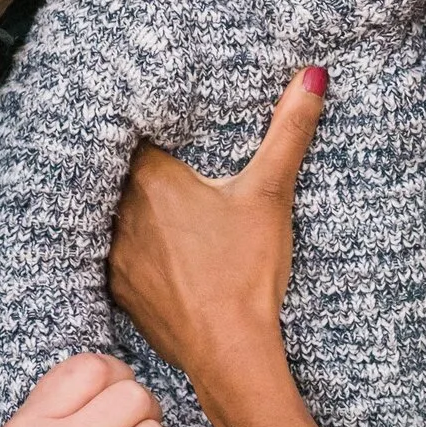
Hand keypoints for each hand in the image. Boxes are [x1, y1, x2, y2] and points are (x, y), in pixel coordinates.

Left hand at [107, 69, 326, 381]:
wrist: (229, 350)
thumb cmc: (247, 271)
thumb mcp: (270, 194)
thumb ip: (288, 131)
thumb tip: (312, 75)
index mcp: (152, 179)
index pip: (133, 133)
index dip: (145, 124)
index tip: (159, 118)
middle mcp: (122, 211)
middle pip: (119, 172)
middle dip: (136, 164)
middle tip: (161, 156)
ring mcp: (115, 253)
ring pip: (113, 212)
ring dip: (130, 206)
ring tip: (155, 201)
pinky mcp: (119, 288)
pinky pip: (113, 253)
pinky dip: (129, 245)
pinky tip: (151, 248)